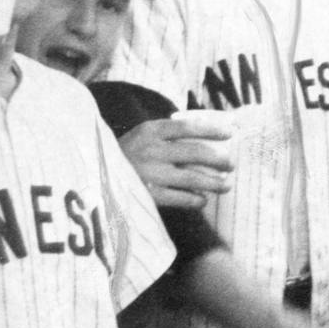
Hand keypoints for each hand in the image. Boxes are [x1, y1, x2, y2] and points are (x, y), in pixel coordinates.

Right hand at [119, 116, 233, 209]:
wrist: (96, 176)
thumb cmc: (129, 154)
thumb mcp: (144, 136)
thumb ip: (170, 134)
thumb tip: (211, 135)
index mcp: (151, 131)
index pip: (187, 127)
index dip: (211, 130)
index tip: (230, 134)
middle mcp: (151, 150)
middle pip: (195, 152)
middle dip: (218, 159)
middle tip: (231, 164)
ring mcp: (151, 174)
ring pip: (192, 178)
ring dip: (214, 183)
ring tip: (226, 185)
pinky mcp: (149, 195)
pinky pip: (182, 198)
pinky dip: (196, 200)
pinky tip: (203, 199)